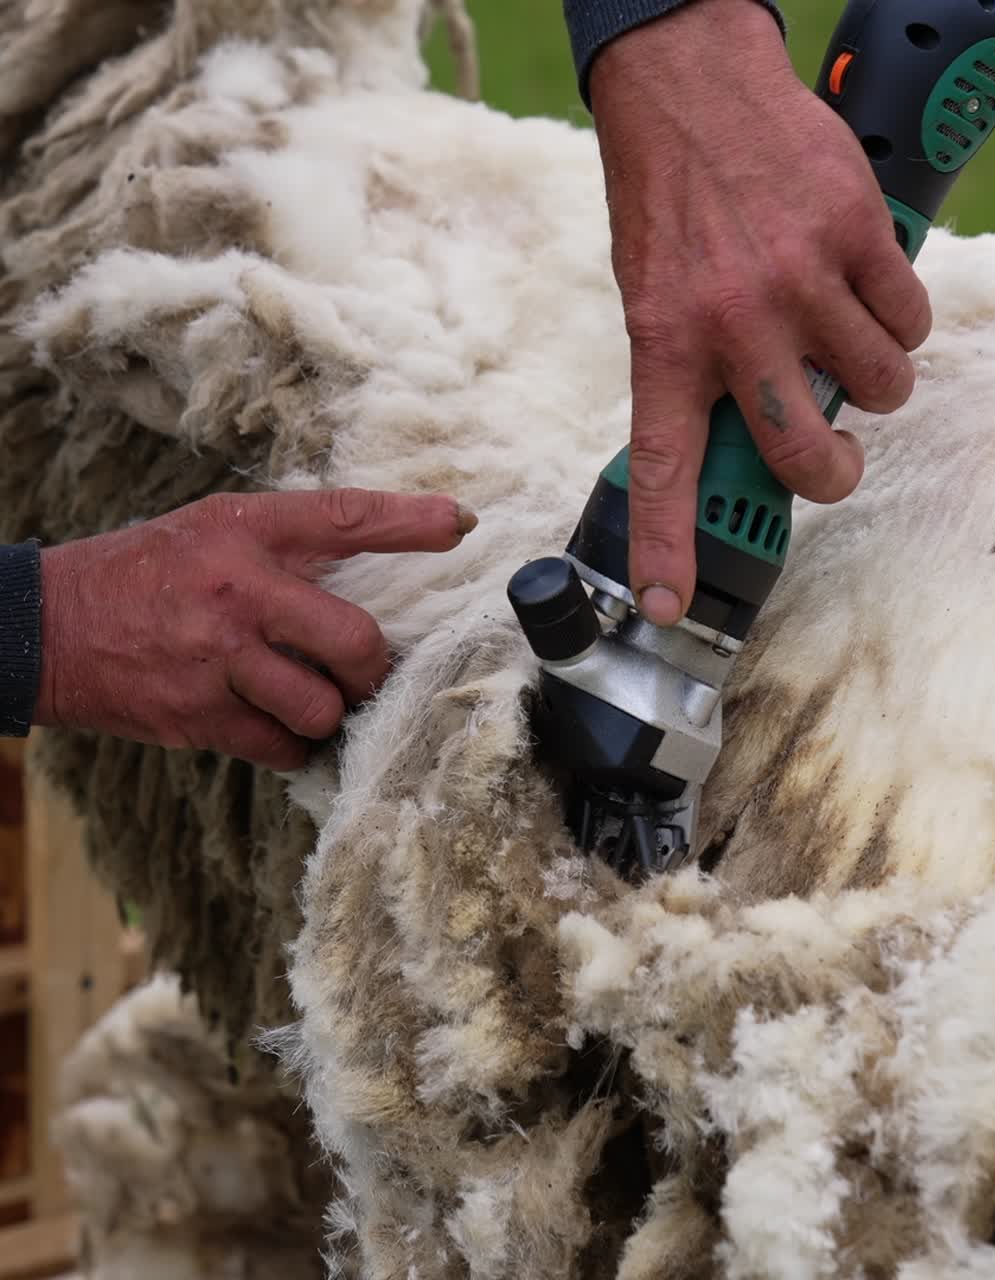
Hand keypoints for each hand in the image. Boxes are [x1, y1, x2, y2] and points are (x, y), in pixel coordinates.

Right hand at [34, 489, 476, 769]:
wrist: (46, 628)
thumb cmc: (146, 572)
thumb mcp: (215, 528)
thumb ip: (289, 541)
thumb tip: (377, 560)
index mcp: (247, 532)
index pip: (345, 517)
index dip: (411, 520)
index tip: (461, 522)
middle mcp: (240, 592)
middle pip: (356, 643)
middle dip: (373, 668)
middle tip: (363, 670)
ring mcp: (219, 660)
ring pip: (323, 708)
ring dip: (329, 711)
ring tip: (308, 696)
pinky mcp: (198, 716)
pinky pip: (283, 747)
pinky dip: (291, 743)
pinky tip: (271, 722)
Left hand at [589, 0, 931, 623]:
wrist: (689, 85)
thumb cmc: (671, 204)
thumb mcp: (653, 302)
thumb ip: (693, 376)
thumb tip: (741, 446)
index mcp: (666, 345)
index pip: (664, 469)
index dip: (667, 549)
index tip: (670, 605)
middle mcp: (734, 324)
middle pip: (809, 455)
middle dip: (834, 473)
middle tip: (833, 454)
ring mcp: (801, 280)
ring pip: (883, 389)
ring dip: (876, 382)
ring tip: (842, 339)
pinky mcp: (857, 234)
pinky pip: (910, 320)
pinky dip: (901, 319)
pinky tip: (865, 290)